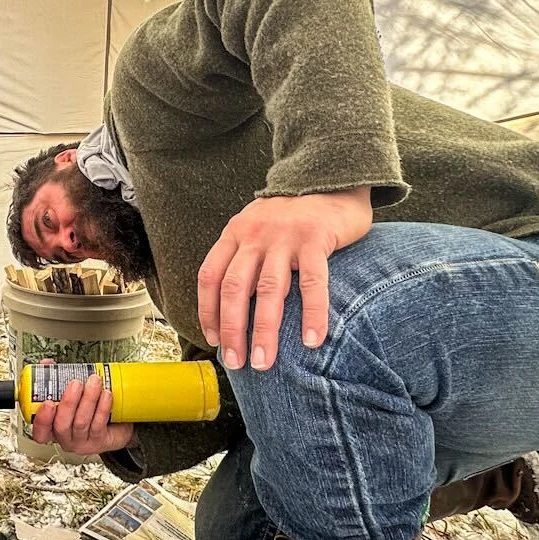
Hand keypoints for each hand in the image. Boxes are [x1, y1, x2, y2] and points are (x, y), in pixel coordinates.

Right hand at [30, 373, 136, 455]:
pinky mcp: (100, 440)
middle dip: (68, 403)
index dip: (41, 419)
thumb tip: (46, 364)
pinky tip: (106, 395)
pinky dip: (102, 407)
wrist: (113, 426)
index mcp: (52, 429)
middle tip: (76, 383)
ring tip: (94, 382)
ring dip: (88, 399)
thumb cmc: (85, 409)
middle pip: (61, 425)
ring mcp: (82, 441)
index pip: (40, 432)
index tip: (47, 402)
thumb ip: (54, 380)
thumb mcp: (68, 394)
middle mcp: (66, 438)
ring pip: (81, 423)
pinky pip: (99, 424)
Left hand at [197, 187, 372, 371]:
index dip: (207, 311)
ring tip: (264, 362)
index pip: (210, 277)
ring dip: (263, 331)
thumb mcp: (258, 227)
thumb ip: (246, 257)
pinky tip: (313, 340)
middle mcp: (254, 235)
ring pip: (268, 290)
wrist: (331, 177)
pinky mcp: (316, 238)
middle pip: (234, 288)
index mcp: (235, 234)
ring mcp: (285, 236)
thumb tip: (236, 307)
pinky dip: (312, 314)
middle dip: (232, 330)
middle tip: (236, 363)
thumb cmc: (293, 216)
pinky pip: (313, 283)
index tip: (213, 340)